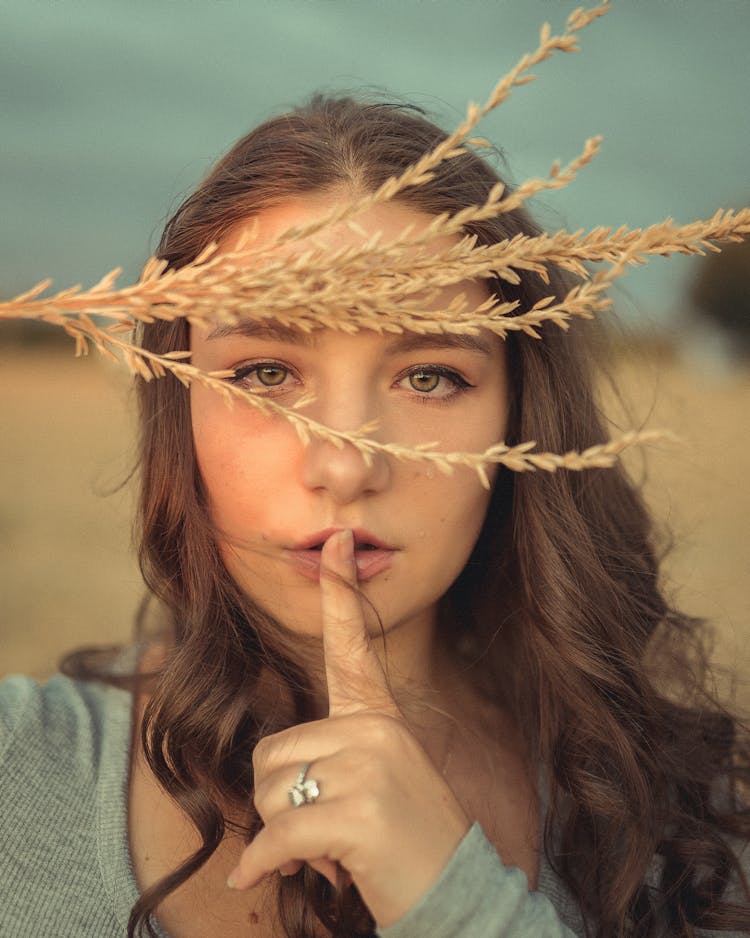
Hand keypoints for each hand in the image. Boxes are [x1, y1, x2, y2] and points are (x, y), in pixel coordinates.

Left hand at [227, 529, 469, 926]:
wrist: (458, 895)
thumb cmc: (407, 842)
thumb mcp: (378, 783)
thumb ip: (333, 759)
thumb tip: (267, 780)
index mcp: (379, 719)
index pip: (354, 646)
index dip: (340, 593)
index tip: (334, 542)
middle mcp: (375, 730)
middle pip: (272, 754)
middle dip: (281, 805)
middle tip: (328, 834)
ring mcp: (370, 767)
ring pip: (269, 792)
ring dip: (283, 835)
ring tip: (333, 849)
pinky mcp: (358, 812)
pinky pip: (278, 834)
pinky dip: (264, 864)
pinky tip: (267, 877)